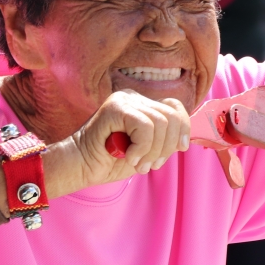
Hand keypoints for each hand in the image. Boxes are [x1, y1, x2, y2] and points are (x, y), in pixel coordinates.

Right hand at [67, 90, 190, 188]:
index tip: (180, 149)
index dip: (183, 128)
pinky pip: (145, 127)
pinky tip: (129, 157)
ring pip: (160, 123)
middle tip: (150, 165)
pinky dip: (142, 148)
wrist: (80, 166)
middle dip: (167, 147)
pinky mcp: (115, 107)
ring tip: (138, 164)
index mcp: (142, 105)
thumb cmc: (110, 161)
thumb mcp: (146, 151)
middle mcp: (133, 97)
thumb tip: (183, 140)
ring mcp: (124, 100)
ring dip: (152, 151)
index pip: (175, 107)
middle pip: (172, 116)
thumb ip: (163, 140)